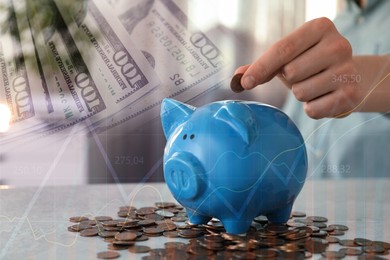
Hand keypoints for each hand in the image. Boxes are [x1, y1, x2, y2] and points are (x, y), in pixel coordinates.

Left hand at [235, 17, 361, 118]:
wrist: (348, 78)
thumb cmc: (310, 64)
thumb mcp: (288, 58)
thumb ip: (262, 65)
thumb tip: (236, 79)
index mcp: (320, 27)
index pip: (282, 48)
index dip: (261, 67)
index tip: (245, 83)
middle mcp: (338, 45)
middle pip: (290, 72)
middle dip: (289, 79)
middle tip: (303, 75)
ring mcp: (347, 70)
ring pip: (300, 92)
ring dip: (301, 94)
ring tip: (315, 86)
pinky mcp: (351, 95)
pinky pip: (312, 110)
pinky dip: (312, 108)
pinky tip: (323, 97)